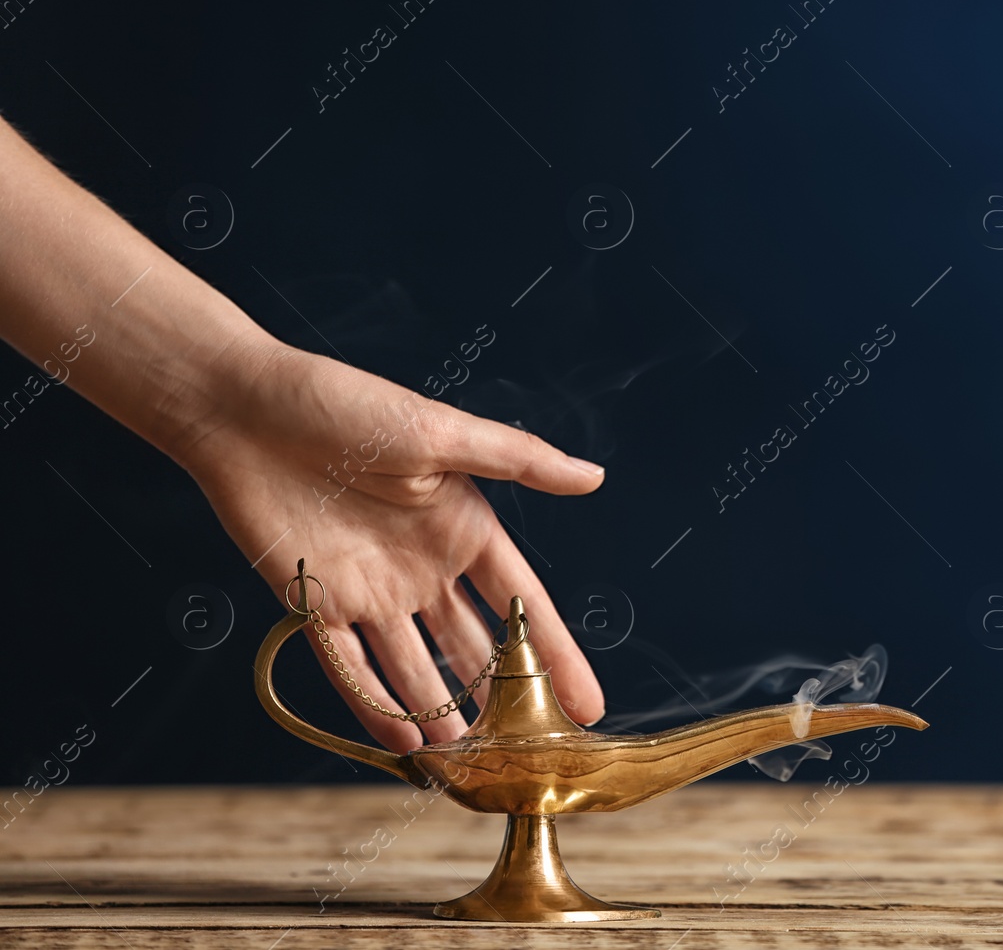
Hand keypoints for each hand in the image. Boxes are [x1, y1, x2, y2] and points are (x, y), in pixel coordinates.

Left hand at [175, 340, 605, 753]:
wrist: (243, 410)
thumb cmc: (346, 405)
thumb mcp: (442, 432)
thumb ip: (517, 460)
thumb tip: (592, 477)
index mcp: (463, 525)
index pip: (522, 604)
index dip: (556, 655)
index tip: (587, 705)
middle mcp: (424, 566)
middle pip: (475, 646)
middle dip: (504, 699)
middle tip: (532, 753)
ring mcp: (371, 590)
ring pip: (416, 668)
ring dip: (442, 713)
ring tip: (470, 763)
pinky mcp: (314, 602)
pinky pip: (350, 666)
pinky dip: (375, 704)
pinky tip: (404, 741)